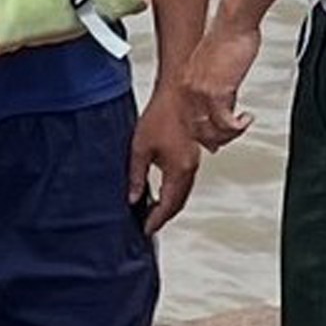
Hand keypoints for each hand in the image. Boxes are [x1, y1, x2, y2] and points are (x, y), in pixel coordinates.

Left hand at [129, 96, 201, 236]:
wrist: (180, 95)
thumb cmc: (161, 116)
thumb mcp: (140, 148)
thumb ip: (136, 176)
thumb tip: (132, 197)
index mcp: (178, 171)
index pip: (167, 205)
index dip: (156, 220)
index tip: (146, 230)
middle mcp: (189, 169)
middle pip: (178, 203)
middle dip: (163, 216)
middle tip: (148, 224)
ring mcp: (192, 162)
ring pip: (182, 193)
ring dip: (169, 204)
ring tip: (152, 211)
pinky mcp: (191, 155)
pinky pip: (184, 181)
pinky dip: (174, 192)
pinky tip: (161, 191)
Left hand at [167, 18, 263, 157]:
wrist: (234, 23)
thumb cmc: (229, 39)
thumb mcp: (216, 70)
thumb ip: (216, 90)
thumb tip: (226, 110)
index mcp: (185, 83)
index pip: (186, 120)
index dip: (200, 134)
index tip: (213, 138)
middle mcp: (188, 90)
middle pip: (195, 130)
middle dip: (215, 138)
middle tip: (230, 137)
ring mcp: (200, 93)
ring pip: (210, 131)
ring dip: (228, 134)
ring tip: (241, 126)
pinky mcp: (216, 92)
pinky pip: (225, 123)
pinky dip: (238, 126)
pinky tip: (246, 119)